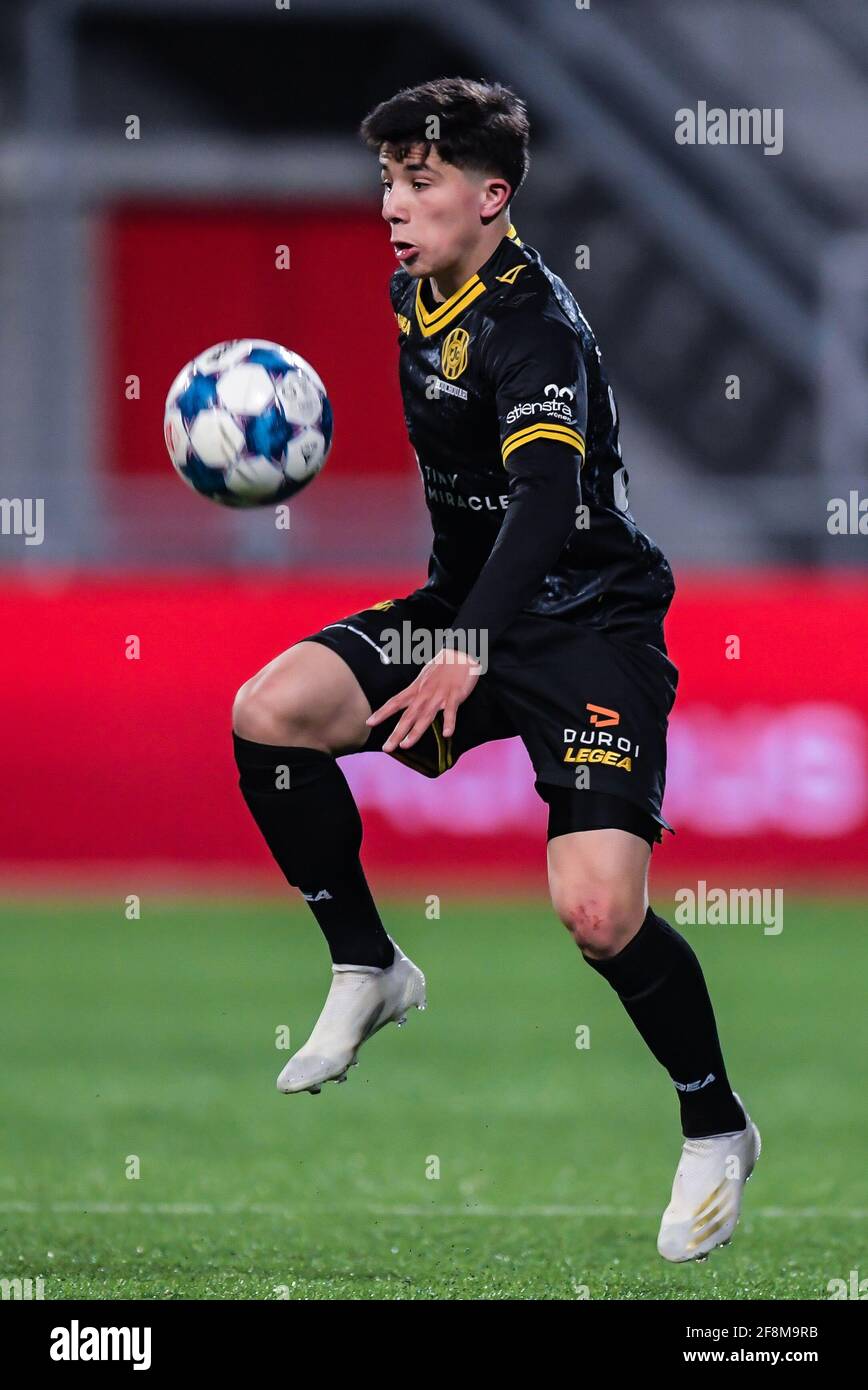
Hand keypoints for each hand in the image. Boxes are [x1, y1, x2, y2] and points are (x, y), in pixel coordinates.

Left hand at [366, 647, 482, 751]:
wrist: (461, 652)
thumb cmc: (443, 665)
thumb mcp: (424, 676)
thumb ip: (417, 690)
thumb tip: (408, 700)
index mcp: (416, 689)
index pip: (395, 702)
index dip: (382, 713)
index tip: (369, 723)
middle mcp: (424, 694)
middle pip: (408, 716)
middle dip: (396, 733)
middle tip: (387, 748)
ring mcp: (439, 695)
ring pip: (425, 716)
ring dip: (415, 732)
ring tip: (406, 745)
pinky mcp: (455, 695)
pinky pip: (451, 711)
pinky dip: (449, 722)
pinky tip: (447, 734)